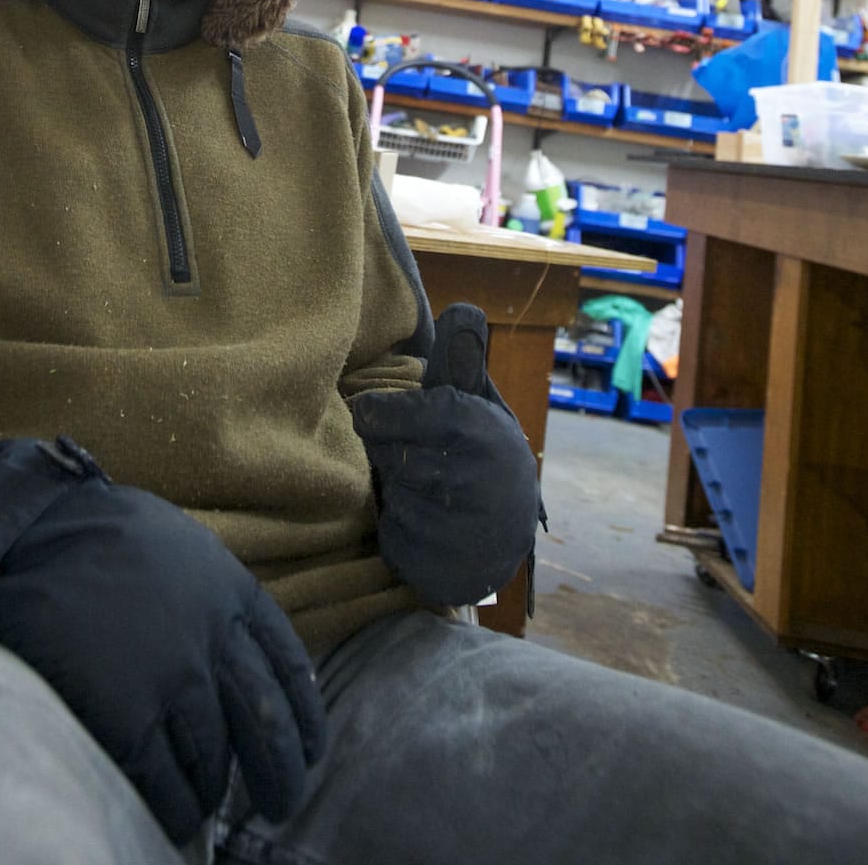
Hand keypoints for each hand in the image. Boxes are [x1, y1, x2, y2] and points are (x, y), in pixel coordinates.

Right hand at [0, 438, 325, 843]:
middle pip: (267, 725)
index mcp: (233, 593)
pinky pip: (165, 782)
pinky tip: (175, 816)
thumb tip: (242, 655)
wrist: (34, 534)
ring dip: (215, 792)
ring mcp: (173, 679)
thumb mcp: (183, 548)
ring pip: (214, 761)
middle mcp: (215, 640)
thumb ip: (217, 599)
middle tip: (279, 802)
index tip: (311, 750)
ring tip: (207, 804)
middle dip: (280, 774)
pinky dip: (175, 808)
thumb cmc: (103, 536)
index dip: (306, 719)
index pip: (290, 669)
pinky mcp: (127, 715)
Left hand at [351, 302, 540, 606]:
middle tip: (395, 450)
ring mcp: (454, 525)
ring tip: (411, 483)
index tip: (364, 410)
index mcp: (480, 431)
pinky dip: (392, 523)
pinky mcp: (433, 560)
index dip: (382, 411)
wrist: (504, 534)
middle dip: (384, 449)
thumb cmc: (481, 452)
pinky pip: (389, 532)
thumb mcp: (479, 404)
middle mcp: (471, 478)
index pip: (413, 413)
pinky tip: (413, 517)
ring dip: (389, 486)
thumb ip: (462, 362)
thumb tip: (463, 307)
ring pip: (388, 490)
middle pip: (389, 451)